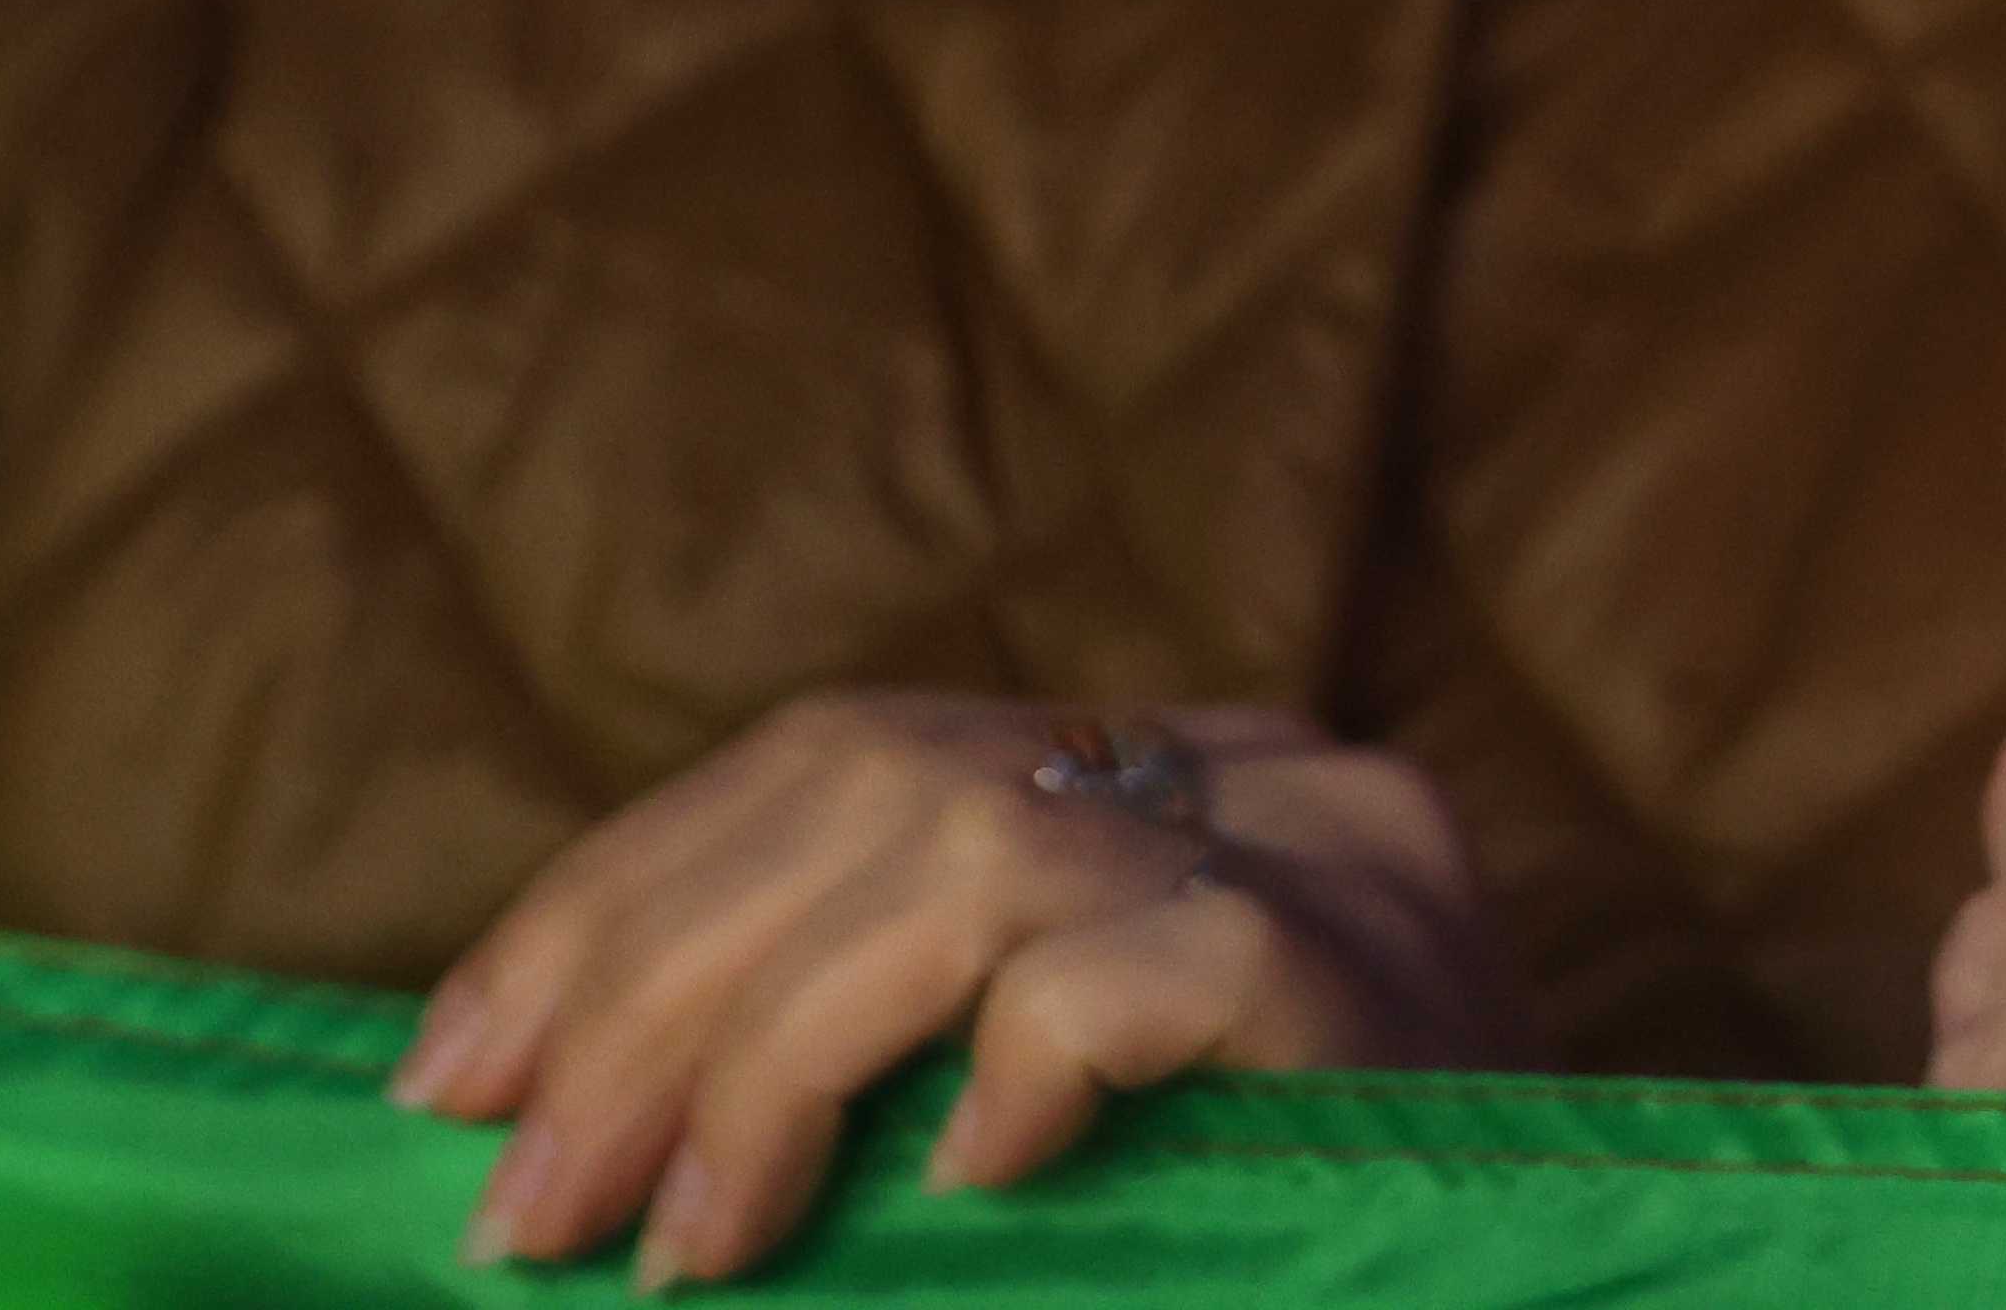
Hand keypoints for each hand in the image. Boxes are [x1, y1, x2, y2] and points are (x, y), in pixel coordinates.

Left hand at [395, 693, 1519, 1282]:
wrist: (1559, 1283)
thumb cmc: (1277, 1253)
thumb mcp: (1043, 1146)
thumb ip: (880, 1075)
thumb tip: (546, 1114)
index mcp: (1175, 785)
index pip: (845, 750)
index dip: (618, 895)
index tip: (446, 1072)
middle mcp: (1271, 775)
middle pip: (879, 775)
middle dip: (645, 992)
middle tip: (517, 1213)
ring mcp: (1344, 860)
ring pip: (977, 851)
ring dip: (763, 1055)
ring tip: (677, 1250)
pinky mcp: (1385, 979)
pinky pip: (1148, 965)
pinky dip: (1014, 1070)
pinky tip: (959, 1193)